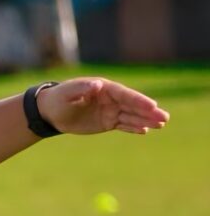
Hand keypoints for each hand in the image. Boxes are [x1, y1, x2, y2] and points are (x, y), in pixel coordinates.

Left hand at [37, 78, 169, 135]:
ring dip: (145, 120)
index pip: (125, 95)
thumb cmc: (58, 98)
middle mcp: (111, 99)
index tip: (152, 106)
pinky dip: (133, 128)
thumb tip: (98, 84)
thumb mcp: (68, 93)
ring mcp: (110, 110)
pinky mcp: (107, 122)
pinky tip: (144, 131)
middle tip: (164, 118)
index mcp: (104, 88)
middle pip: (133, 105)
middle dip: (149, 112)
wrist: (50, 111)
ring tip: (161, 125)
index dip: (139, 101)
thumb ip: (82, 88)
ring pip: (131, 116)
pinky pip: (123, 125)